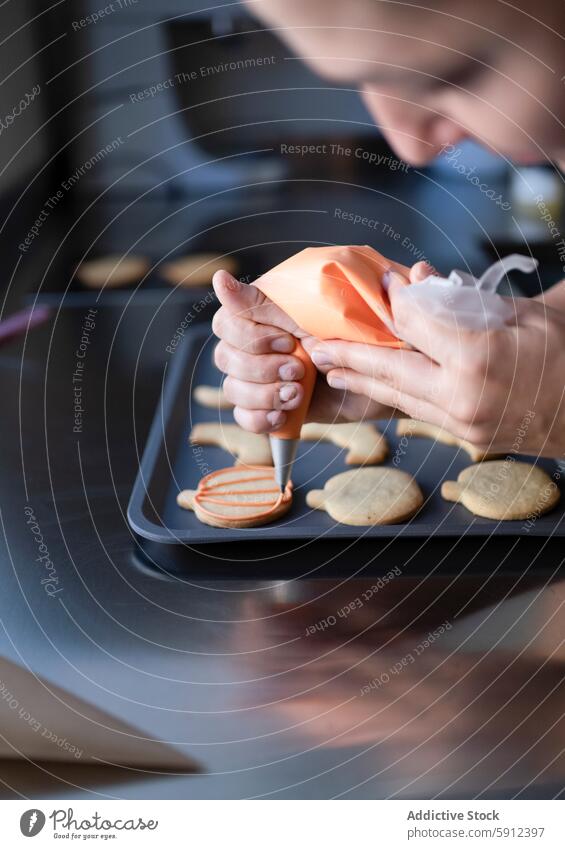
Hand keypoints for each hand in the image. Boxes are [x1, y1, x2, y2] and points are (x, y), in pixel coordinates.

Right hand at [212, 271, 389, 431]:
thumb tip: (219, 279)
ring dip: (263, 395)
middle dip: (261, 369)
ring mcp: (268, 375)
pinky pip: (245, 417)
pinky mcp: (278, 405)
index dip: (251, 338)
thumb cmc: (367, 326)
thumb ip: (266, 298)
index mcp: (269, 310)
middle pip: (225, 357)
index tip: (288, 341)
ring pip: (232, 388)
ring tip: (297, 395)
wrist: (398, 369)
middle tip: (301, 371)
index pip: (226, 322)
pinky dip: (260, 419)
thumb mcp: (321, 306)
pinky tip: (284, 415)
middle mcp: (262, 341)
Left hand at [311, 270, 564, 456]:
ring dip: (362, 381)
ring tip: (331, 367)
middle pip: (391, 369)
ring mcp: (464, 425)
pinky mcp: (467, 439)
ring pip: (399, 397)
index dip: (392, 301)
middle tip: (313, 344)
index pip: (414, 323)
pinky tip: (374, 386)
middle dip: (348, 354)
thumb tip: (415, 280)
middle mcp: (463, 397)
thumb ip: (461, 299)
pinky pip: (420, 412)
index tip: (376, 286)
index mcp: (478, 357)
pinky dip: (394, 395)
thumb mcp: (520, 311)